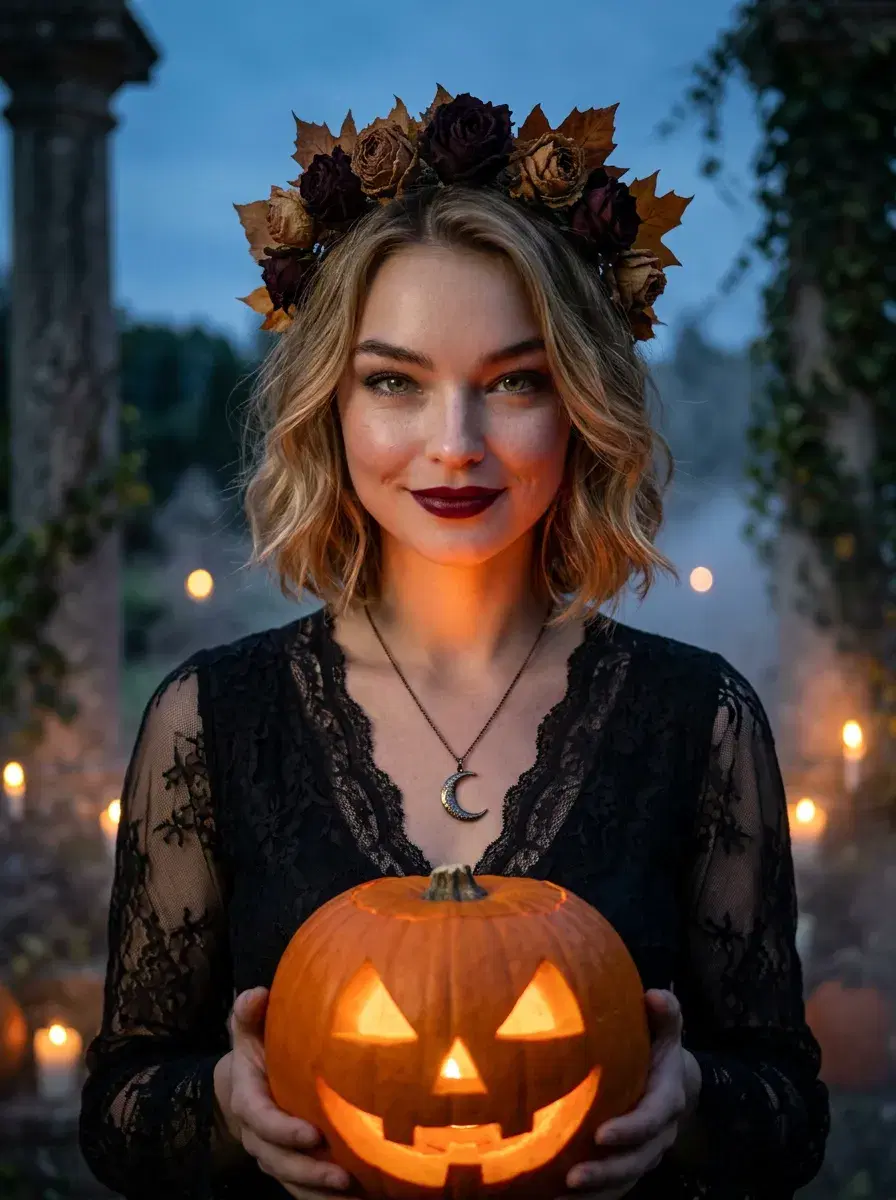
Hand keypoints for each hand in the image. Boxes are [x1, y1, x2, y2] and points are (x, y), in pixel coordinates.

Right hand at [220, 986, 358, 1199]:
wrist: (244, 1083)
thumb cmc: (255, 1048)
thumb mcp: (248, 1028)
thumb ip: (249, 1012)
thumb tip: (257, 995)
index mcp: (247, 1099)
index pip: (260, 1119)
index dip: (282, 1130)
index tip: (312, 1134)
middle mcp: (256, 1134)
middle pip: (278, 1161)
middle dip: (310, 1171)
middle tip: (343, 1175)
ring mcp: (272, 1154)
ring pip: (292, 1181)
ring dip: (321, 1191)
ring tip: (355, 1193)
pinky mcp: (288, 1167)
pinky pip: (303, 1189)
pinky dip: (326, 1198)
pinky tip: (359, 1198)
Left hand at [558, 989, 701, 1197]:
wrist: (674, 1080)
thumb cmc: (658, 1047)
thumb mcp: (665, 1028)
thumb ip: (665, 1013)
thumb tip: (654, 995)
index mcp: (667, 1099)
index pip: (651, 1120)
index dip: (629, 1131)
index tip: (600, 1135)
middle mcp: (659, 1134)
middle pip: (636, 1161)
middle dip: (605, 1172)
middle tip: (572, 1176)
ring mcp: (646, 1153)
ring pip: (624, 1180)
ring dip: (594, 1192)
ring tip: (559, 1195)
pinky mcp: (630, 1165)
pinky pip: (614, 1188)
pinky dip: (590, 1198)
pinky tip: (555, 1198)